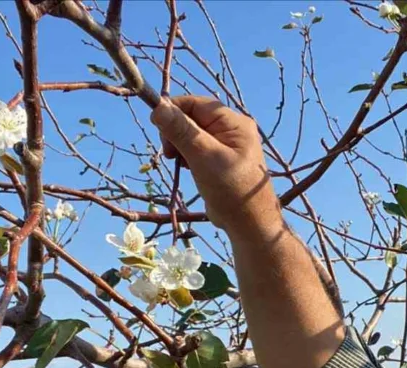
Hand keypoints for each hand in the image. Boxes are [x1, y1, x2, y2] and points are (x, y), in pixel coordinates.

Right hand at [151, 96, 281, 238]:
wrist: (249, 224)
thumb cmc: (231, 189)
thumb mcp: (203, 157)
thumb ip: (181, 131)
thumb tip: (158, 107)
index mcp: (233, 122)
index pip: (196, 103)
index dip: (173, 110)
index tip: (157, 126)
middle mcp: (232, 129)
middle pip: (192, 118)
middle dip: (176, 132)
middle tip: (170, 153)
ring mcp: (226, 145)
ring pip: (192, 134)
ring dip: (180, 145)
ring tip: (180, 163)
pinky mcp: (220, 160)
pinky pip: (197, 149)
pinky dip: (187, 156)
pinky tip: (187, 169)